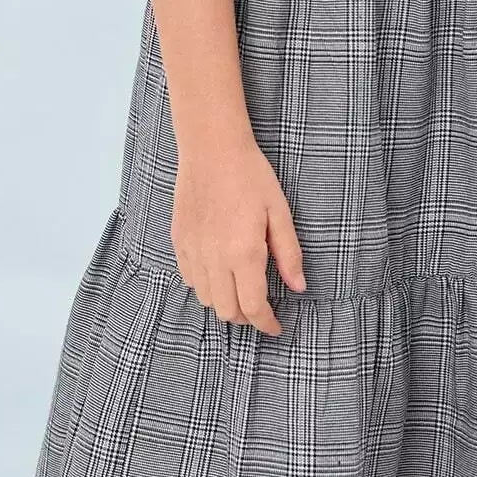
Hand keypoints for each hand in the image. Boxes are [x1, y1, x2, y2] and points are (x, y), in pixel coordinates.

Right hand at [171, 134, 306, 334]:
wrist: (212, 149)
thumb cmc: (251, 176)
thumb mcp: (280, 212)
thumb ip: (289, 254)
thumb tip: (298, 287)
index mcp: (244, 254)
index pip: (253, 307)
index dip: (266, 324)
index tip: (276, 328)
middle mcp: (214, 259)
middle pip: (228, 311)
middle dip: (247, 317)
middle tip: (261, 308)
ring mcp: (193, 251)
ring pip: (206, 299)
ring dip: (225, 303)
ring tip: (240, 290)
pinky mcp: (179, 241)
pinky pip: (190, 279)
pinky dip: (205, 285)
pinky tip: (218, 272)